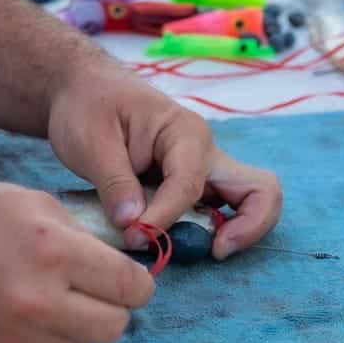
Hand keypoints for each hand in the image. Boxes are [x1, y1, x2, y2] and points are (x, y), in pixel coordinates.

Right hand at [0, 180, 154, 342]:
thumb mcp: (30, 203)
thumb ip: (80, 234)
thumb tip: (118, 258)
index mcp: (54, 252)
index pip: (131, 286)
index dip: (137, 281)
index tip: (130, 277)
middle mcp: (41, 302)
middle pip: (116, 327)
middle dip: (114, 308)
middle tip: (98, 290)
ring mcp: (18, 338)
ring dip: (78, 324)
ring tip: (52, 297)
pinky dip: (42, 336)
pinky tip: (19, 310)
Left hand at [46, 66, 282, 258]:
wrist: (84, 90)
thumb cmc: (88, 106)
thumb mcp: (91, 141)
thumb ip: (114, 183)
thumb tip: (134, 225)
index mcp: (185, 133)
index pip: (189, 185)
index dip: (165, 218)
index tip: (133, 236)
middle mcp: (205, 152)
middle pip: (259, 190)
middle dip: (248, 227)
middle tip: (214, 252)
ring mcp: (203, 169)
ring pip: (249, 202)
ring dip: (236, 231)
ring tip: (198, 250)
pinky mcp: (193, 185)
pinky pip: (221, 211)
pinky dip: (212, 231)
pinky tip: (177, 241)